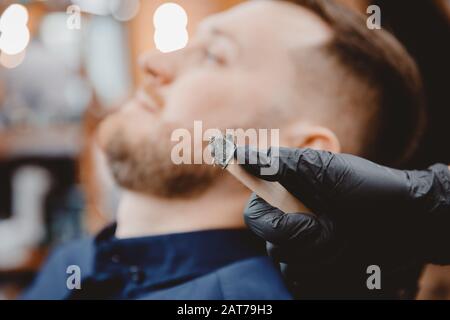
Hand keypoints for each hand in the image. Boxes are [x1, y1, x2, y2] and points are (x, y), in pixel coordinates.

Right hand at [238, 146, 449, 264]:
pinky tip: (346, 258)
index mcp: (288, 197)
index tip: (300, 217)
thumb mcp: (324, 168)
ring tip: (345, 238)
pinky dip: (326, 274)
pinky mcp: (320, 274)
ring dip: (320, 254)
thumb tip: (238, 154)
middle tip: (330, 224)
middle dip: (300, 236)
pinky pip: (305, 285)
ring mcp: (307, 251)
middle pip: (269, 243)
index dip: (268, 219)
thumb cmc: (368, 188)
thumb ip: (278, 163)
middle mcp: (293, 224)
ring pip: (287, 267)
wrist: (408, 221)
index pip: (254, 213)